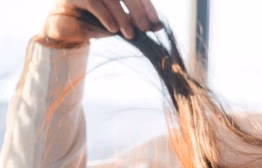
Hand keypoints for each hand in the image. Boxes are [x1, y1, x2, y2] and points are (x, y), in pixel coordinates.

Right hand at [38, 0, 160, 46]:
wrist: (67, 28)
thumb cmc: (97, 23)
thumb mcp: (120, 23)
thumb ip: (136, 21)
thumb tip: (158, 26)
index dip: (146, 5)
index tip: (155, 21)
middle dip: (137, 10)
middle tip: (145, 27)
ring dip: (123, 17)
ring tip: (130, 34)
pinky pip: (94, 4)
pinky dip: (106, 16)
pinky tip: (113, 29)